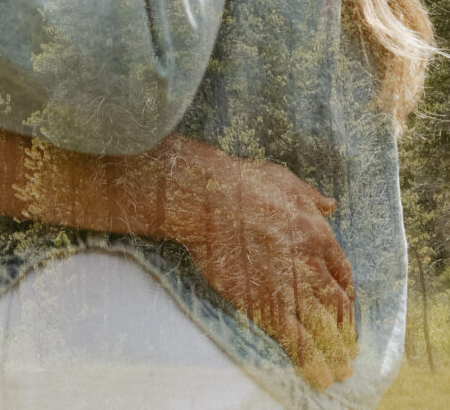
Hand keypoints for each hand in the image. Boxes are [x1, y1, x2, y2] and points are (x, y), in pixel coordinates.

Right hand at [167, 142, 355, 388]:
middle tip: (348, 348)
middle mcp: (312, 265)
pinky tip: (318, 376)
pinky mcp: (267, 306)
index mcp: (319, 235)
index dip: (345, 295)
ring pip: (323, 329)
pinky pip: (297, 341)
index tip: (344, 307)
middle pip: (338, 306)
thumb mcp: (285, 181)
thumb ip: (312, 198)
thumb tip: (331, 204)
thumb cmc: (243, 183)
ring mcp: (291, 288)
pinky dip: (311, 361)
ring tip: (340, 371)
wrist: (208, 199)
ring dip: (336, 353)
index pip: (342, 274)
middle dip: (346, 330)